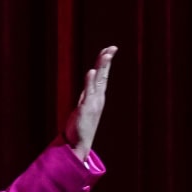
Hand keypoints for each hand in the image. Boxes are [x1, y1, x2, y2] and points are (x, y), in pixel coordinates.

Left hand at [64, 46, 116, 162]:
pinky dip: (90, 82)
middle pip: (103, 75)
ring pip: (98, 81)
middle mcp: (98, 98)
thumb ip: (87, 93)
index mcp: (97, 96)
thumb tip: (90, 83)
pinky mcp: (85, 108)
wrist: (79, 144)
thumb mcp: (84, 105)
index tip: (110, 49)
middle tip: (112, 47)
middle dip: (107, 61)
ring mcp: (93, 102)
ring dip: (102, 67)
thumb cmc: (80, 126)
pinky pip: (88, 92)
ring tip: (106, 55)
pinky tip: (92, 72)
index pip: (103, 75)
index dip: (106, 62)